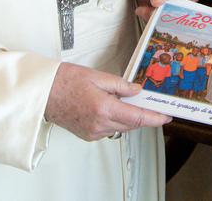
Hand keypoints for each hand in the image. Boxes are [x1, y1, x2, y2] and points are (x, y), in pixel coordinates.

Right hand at [44, 62, 170, 140]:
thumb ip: (121, 85)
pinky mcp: (88, 135)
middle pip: (132, 124)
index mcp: (104, 108)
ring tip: (120, 99)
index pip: (137, 118)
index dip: (155, 118)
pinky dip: (115, 119)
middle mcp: (99, 124)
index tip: (166, 117)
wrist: (44, 92)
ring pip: (121, 127)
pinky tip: (109, 107)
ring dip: (127, 116)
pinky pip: (109, 129)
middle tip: (148, 102)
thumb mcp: (98, 76)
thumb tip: (137, 91)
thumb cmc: (66, 81)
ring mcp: (93, 132)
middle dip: (142, 114)